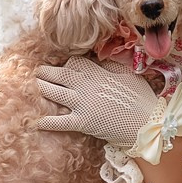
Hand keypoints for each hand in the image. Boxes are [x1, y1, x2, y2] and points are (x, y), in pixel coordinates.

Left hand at [36, 57, 159, 146]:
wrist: (147, 122)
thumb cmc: (142, 98)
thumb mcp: (128, 74)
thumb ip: (111, 66)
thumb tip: (99, 60)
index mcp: (98, 72)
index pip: (74, 63)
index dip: (66, 65)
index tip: (62, 68)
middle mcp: (86, 85)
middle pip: (60, 75)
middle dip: (46, 73)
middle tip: (36, 73)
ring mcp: (82, 103)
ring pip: (55, 93)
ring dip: (42, 89)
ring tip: (34, 88)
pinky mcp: (82, 122)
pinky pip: (60, 121)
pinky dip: (48, 122)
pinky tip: (36, 122)